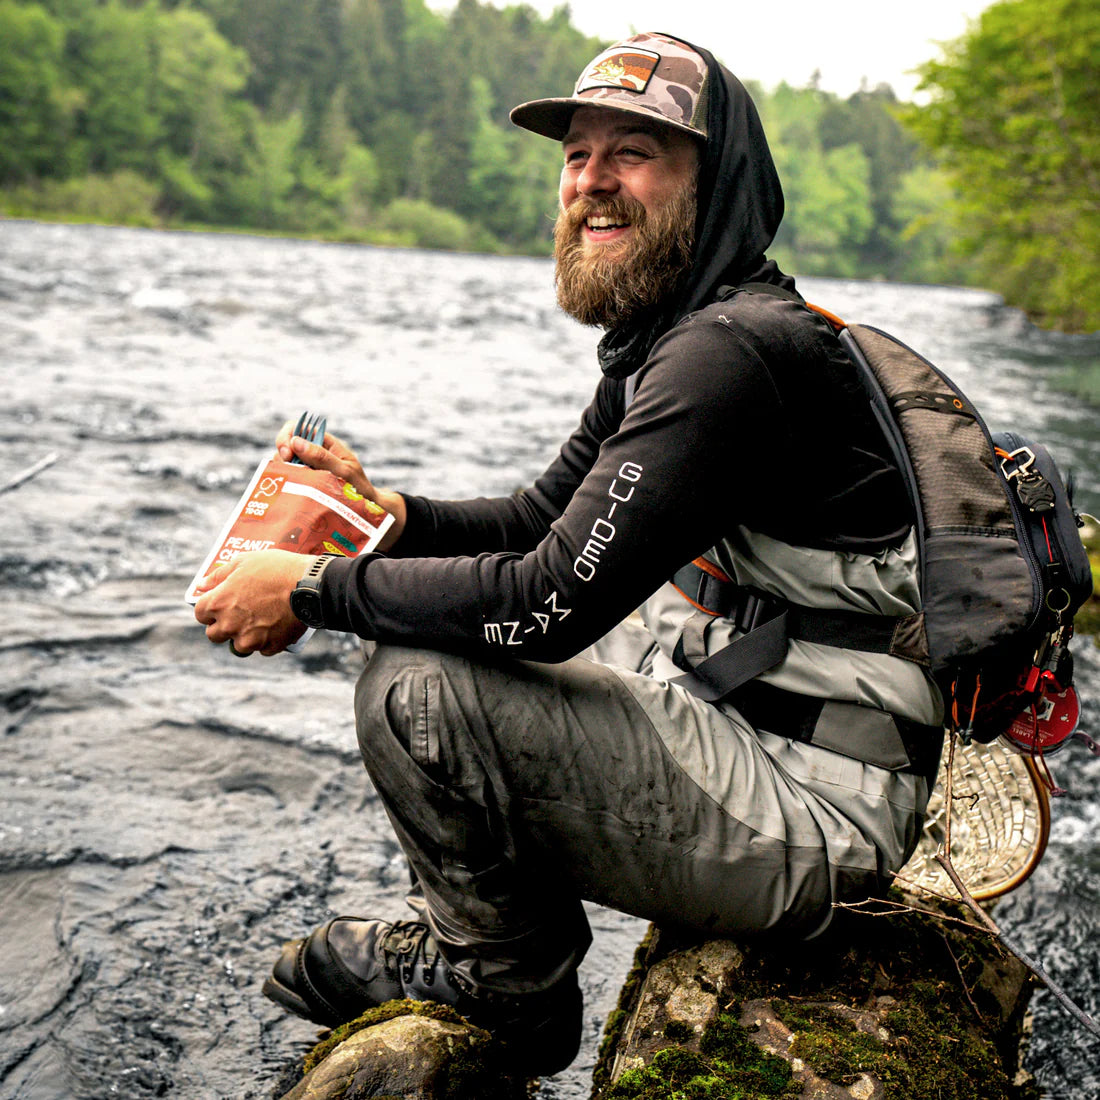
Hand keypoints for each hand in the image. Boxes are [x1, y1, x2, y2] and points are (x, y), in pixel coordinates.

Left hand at [193, 549, 310, 655]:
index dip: (210, 608)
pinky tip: (277, 625)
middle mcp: (230, 625)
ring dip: (246, 636)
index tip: (222, 604)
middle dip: (224, 626)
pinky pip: (264, 649)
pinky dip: (268, 640)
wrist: (310, 585)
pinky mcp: (271, 646)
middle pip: (214, 635)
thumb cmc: (276, 568)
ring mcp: (250, 639)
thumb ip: (218, 575)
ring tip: (262, 620)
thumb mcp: (244, 562)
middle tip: (240, 614)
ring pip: (239, 645)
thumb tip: (201, 585)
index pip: (200, 614)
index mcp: (218, 603)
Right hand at [275, 420, 405, 549]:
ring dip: (284, 471)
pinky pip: (287, 478)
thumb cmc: (359, 487)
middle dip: (282, 456)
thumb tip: (296, 441)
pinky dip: (286, 483)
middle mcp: (312, 452)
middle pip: (286, 444)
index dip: (287, 437)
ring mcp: (306, 467)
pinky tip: (292, 492)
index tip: (287, 454)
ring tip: (296, 485)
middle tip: (289, 471)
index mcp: (325, 443)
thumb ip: (322, 457)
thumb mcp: (344, 471)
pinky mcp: (302, 481)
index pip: (298, 428)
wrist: (364, 509)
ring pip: (283, 462)